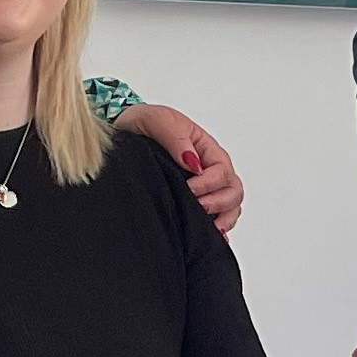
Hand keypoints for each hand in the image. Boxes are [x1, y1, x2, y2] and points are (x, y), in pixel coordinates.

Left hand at [116, 100, 242, 233]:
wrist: (123, 137)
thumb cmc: (143, 126)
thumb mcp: (158, 120)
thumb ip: (177, 138)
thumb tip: (193, 163)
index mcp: (207, 150)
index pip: (222, 171)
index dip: (209, 183)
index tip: (188, 188)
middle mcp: (211, 171)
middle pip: (233, 191)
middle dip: (219, 203)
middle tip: (198, 208)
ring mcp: (205, 189)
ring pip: (230, 208)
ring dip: (223, 219)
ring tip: (209, 228)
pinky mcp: (194, 204)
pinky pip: (216, 220)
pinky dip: (216, 232)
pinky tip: (208, 237)